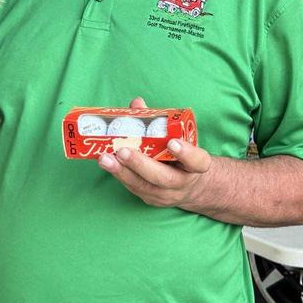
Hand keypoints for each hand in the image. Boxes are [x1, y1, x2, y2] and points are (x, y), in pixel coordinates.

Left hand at [97, 97, 212, 210]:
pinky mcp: (150, 199)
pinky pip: (134, 187)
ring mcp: (165, 194)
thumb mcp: (179, 139)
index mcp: (196, 166)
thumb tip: (137, 103)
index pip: (197, 161)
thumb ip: (159, 121)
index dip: (186, 153)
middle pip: (164, 177)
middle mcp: (182, 182)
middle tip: (123, 151)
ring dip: (122, 171)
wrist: (190, 186)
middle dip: (141, 164)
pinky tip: (106, 163)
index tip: (172, 142)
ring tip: (105, 158)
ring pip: (143, 186)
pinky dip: (119, 174)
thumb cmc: (182, 155)